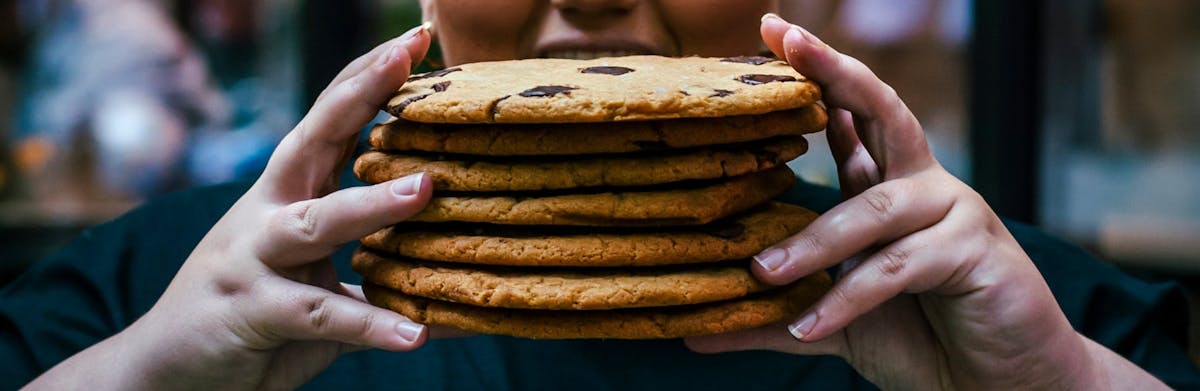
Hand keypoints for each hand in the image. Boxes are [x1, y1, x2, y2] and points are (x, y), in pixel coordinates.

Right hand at [30, 25, 444, 389]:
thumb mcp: (310, 274)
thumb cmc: (252, 312)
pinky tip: (414, 334)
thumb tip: (447, 264)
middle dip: (361, 93)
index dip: (369, 78)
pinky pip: (321, 316)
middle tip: (407, 56)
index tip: (415, 39)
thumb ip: (368, 262)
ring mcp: (256, 258)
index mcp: (286, 191)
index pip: (330, 119)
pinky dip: (370, 324)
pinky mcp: (254, 313)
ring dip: (371, 205)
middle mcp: (268, 211)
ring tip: (426, 188)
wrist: (164, 369)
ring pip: (316, 222)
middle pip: (313, 139)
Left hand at [686, 15, 1165, 389]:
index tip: (774, 35)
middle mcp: (924, 186)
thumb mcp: (833, 322)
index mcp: (891, 186)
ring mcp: (955, 213)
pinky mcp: (975, 254)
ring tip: (763, 274)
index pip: (852, 117)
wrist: (998, 381)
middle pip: (881, 111)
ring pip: (874, 208)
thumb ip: (770, 320)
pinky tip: (809, 325)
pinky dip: (848, 297)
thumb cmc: (922, 336)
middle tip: (788, 40)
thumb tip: (693, 332)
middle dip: (833, 71)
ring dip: (814, 242)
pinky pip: (898, 268)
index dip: (818, 74)